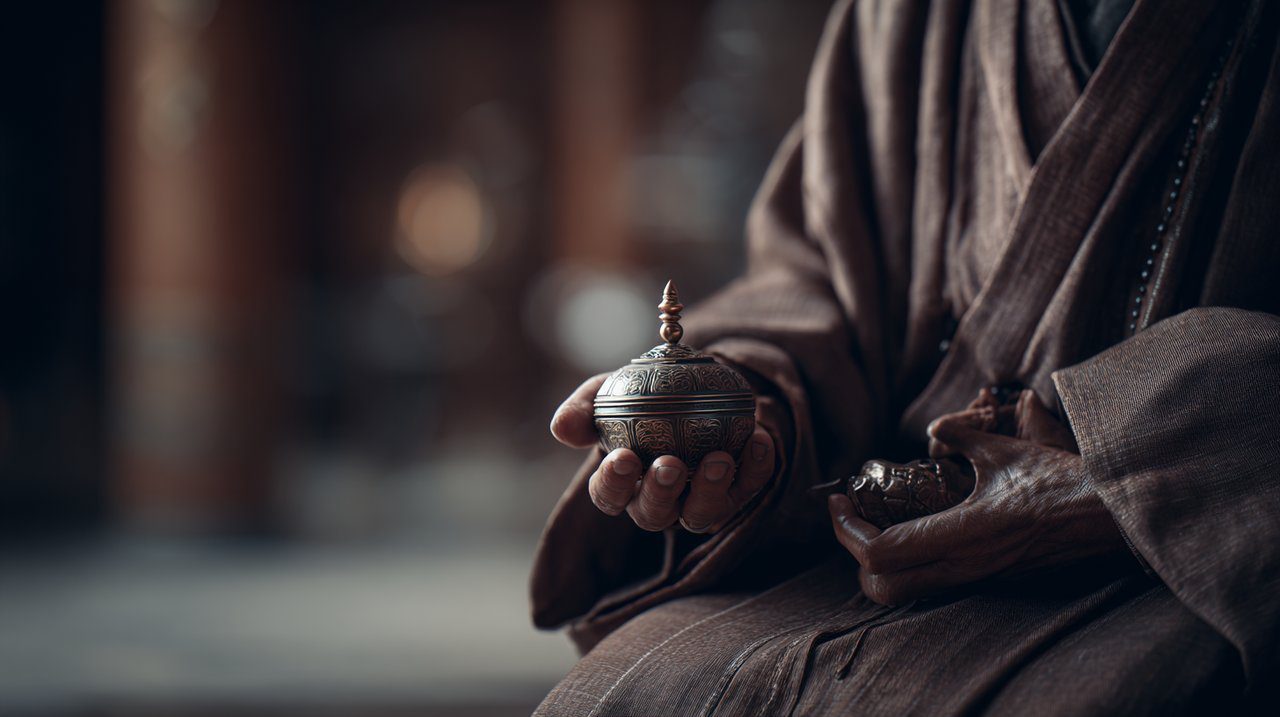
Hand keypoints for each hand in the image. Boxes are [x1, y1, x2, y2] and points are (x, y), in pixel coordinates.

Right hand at [551, 373, 775, 532]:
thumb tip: (562, 428)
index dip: (613, 484)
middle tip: (670, 464)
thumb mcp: (608, 392)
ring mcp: (698, 502)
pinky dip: (757, 467)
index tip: (623, 458)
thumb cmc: (641, 394)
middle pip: (654, 515)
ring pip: (701, 515)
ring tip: (719, 458)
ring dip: (711, 489)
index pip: (608, 496)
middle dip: (661, 493)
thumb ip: (584, 409)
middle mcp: (659, 502)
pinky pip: (749, 488)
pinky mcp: (738, 492)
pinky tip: (760, 438)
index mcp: (622, 483)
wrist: (691, 383)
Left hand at [829, 390, 1124, 604]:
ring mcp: (976, 582)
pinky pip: (931, 587)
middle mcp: (962, 567)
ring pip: (904, 594)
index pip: (878, 552)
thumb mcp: (1006, 450)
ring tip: (877, 526)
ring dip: (879, 566)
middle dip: (854, 557)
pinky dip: (908, 567)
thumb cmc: (1063, 483)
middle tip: (852, 519)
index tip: (838, 500)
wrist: (1113, 521)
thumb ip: (962, 438)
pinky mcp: (988, 585)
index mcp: (961, 534)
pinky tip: (913, 532)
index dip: (845, 529)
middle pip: (880, 588)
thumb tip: (936, 428)